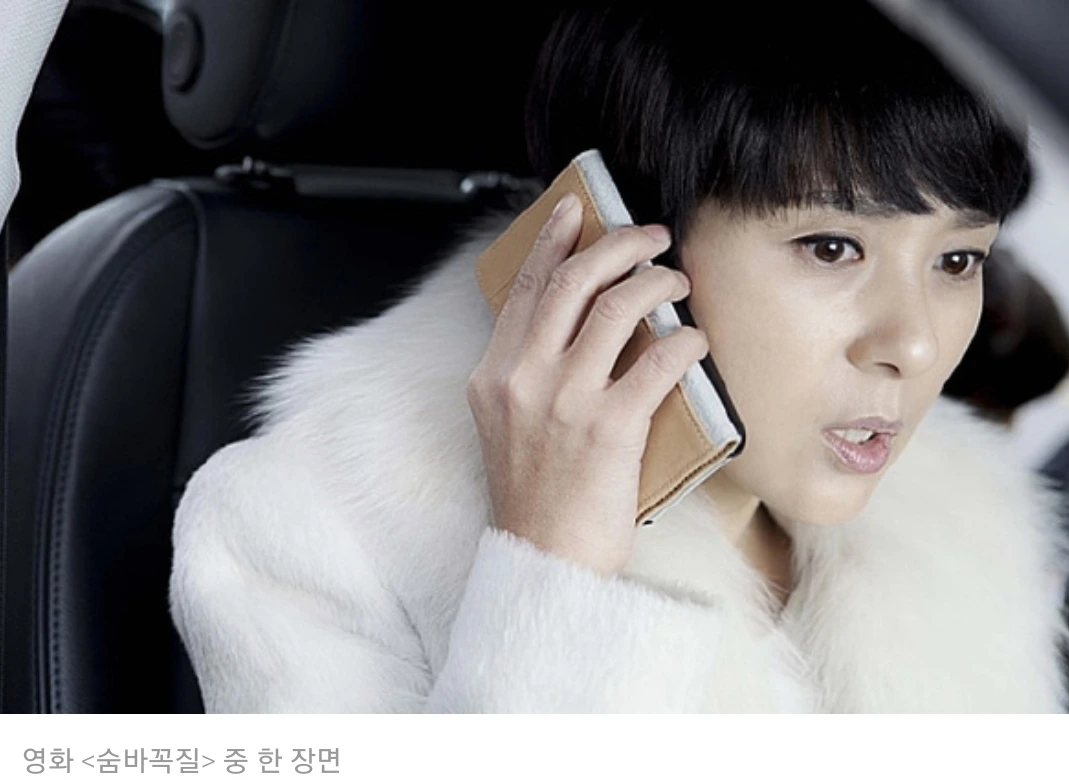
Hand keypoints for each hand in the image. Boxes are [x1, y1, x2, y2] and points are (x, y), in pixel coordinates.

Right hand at [466, 193, 708, 576]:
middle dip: (619, 244)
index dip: (554, 239)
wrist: (543, 559)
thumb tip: (574, 324)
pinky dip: (684, 339)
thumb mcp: (507, 425)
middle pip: (573, 281)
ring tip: (677, 281)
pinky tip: (694, 339)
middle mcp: (523, 378)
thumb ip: (527, 372)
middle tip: (649, 236)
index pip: (525, 287)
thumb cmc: (535, 497)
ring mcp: (565, 401)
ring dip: (657, 282)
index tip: (576, 210)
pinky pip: (658, 360)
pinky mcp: (610, 428)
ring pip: (618, 307)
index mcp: (494, 374)